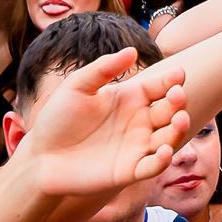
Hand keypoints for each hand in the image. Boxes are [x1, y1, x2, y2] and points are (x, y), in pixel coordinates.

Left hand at [14, 46, 189, 195]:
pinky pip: (153, 166)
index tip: (178, 73)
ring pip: (168, 137)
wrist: (41, 155)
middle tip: (177, 94)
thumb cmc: (58, 119)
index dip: (170, 79)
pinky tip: (164, 150)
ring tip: (180, 119)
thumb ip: (103, 68)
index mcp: (129, 98)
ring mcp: (136, 146)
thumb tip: (131, 50)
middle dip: (177, 102)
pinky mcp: (129, 171)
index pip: (158, 86)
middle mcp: (138, 121)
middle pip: (168, 110)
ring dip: (178, 129)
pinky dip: (162, 160)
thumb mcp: (77, 86)